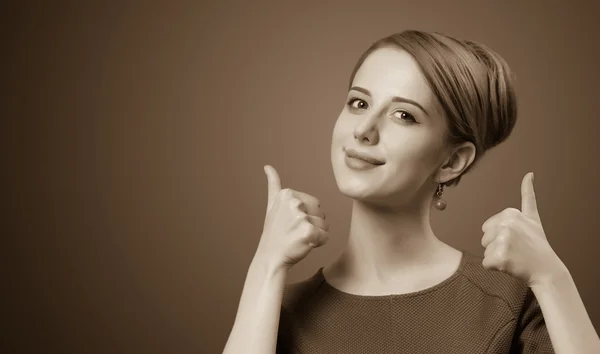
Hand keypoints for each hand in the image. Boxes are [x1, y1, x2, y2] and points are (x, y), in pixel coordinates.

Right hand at [254, 165, 329, 269]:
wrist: (270, 258)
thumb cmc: (275, 233)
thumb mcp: (272, 206)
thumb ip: (273, 185)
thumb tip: (268, 166)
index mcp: (287, 193)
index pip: (314, 203)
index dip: (306, 216)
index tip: (290, 222)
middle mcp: (293, 203)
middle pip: (321, 213)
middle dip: (312, 224)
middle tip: (294, 232)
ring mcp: (301, 217)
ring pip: (324, 226)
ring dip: (315, 235)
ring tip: (297, 239)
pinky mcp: (308, 232)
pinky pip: (325, 237)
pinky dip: (318, 244)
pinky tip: (302, 245)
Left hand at [481, 172, 565, 287]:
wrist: (547, 269)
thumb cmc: (537, 244)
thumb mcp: (532, 217)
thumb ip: (528, 195)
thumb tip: (529, 173)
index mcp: (510, 213)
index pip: (487, 227)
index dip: (501, 235)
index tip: (518, 238)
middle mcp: (506, 224)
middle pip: (484, 238)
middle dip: (496, 245)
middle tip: (516, 249)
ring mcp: (503, 242)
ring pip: (485, 250)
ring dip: (496, 256)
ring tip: (515, 257)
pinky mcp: (499, 258)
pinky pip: (486, 263)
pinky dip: (495, 267)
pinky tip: (511, 265)